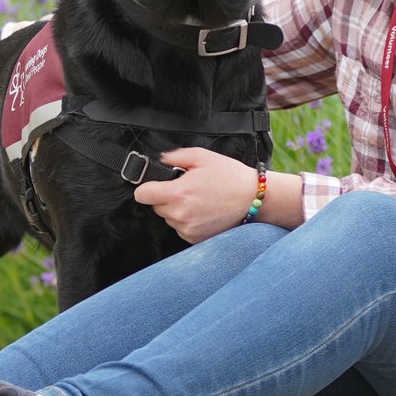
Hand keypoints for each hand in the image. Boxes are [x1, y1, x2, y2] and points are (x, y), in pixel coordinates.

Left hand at [133, 147, 259, 243]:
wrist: (253, 199)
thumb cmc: (230, 177)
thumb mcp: (203, 157)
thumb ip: (176, 156)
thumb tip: (160, 160)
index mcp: (177, 193)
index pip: (142, 195)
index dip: (147, 188)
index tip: (156, 185)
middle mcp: (180, 215)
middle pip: (156, 206)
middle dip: (167, 197)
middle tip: (188, 189)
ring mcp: (187, 229)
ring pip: (169, 218)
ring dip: (177, 210)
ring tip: (200, 200)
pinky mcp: (195, 239)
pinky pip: (181, 228)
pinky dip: (188, 221)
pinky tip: (204, 211)